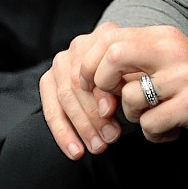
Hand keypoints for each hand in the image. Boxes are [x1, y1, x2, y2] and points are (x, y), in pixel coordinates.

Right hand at [40, 23, 124, 159]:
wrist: (125, 68)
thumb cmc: (137, 74)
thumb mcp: (138, 75)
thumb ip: (125, 85)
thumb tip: (107, 109)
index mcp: (103, 37)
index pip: (95, 67)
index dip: (101, 94)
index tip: (112, 116)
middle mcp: (79, 45)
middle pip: (77, 84)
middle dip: (92, 117)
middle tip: (107, 140)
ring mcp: (61, 61)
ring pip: (64, 98)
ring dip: (80, 128)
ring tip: (97, 147)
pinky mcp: (48, 79)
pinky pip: (50, 109)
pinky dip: (63, 133)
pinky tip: (75, 151)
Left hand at [42, 24, 187, 157]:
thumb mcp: (172, 62)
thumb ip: (138, 61)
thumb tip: (91, 72)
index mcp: (164, 37)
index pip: (109, 38)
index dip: (90, 65)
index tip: (90, 87)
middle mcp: (172, 51)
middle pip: (112, 56)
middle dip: (100, 85)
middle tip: (108, 107)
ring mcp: (183, 77)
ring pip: (129, 99)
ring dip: (134, 118)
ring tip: (156, 118)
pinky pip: (149, 125)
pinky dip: (155, 135)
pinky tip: (172, 131)